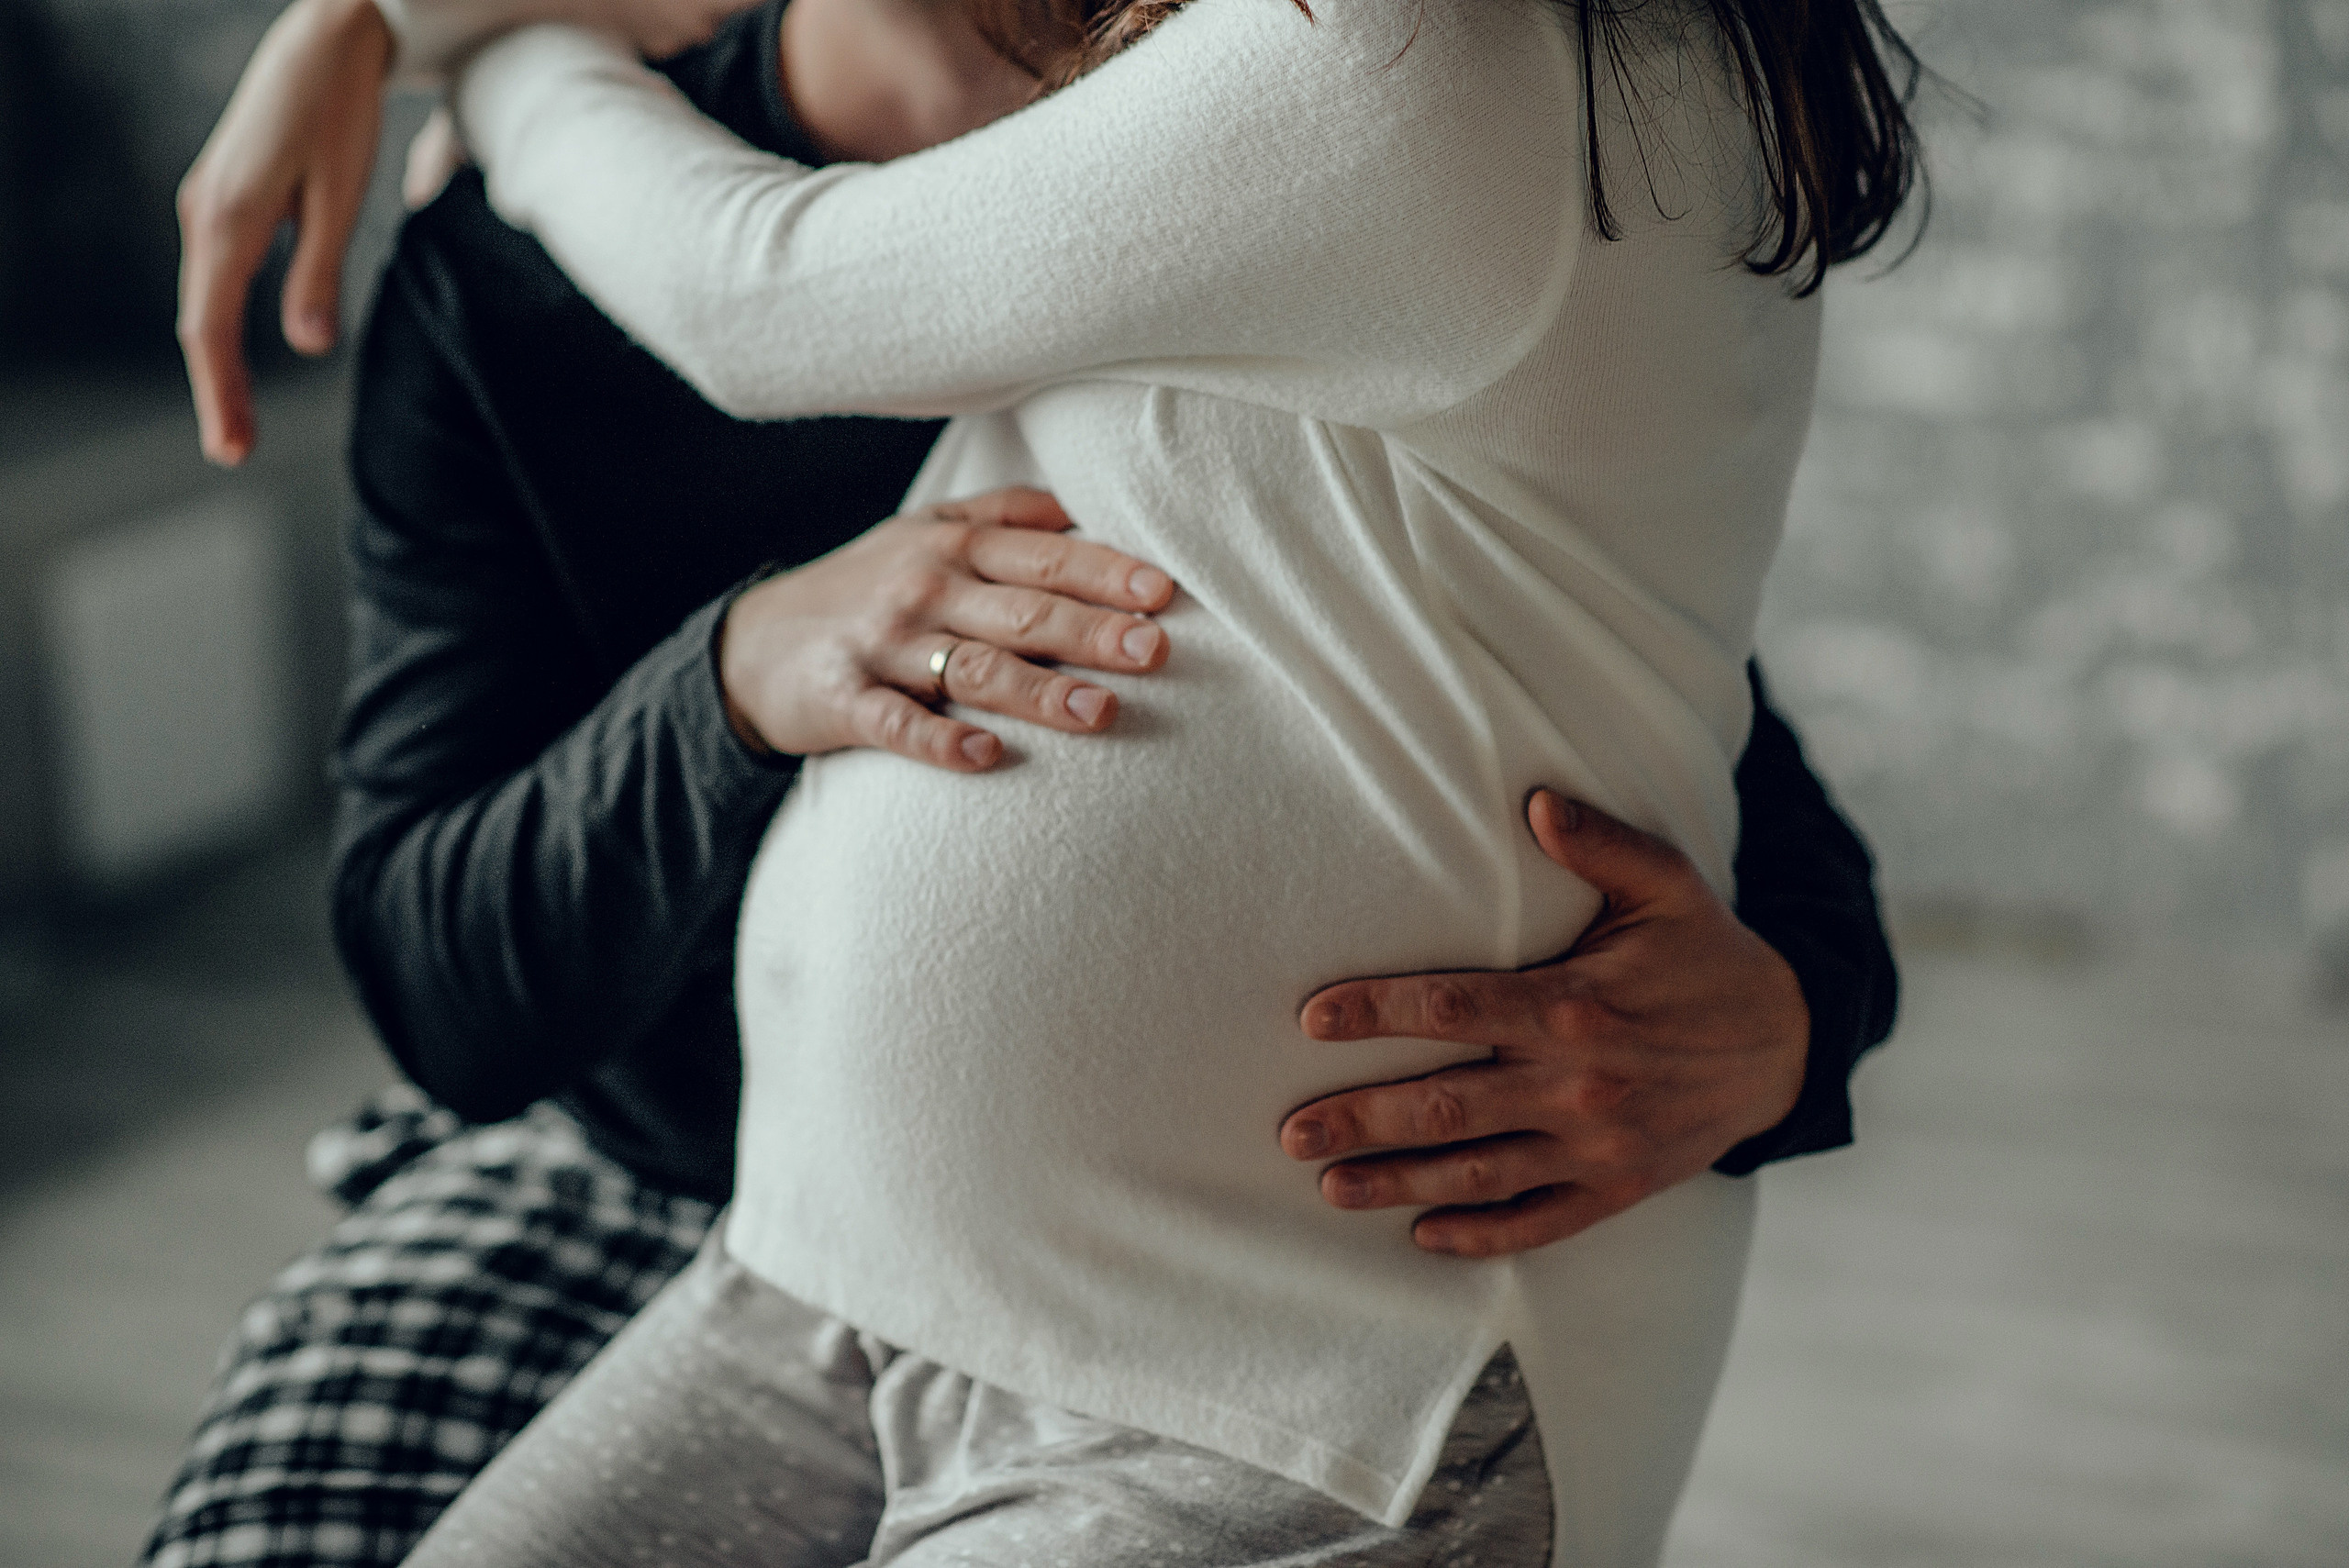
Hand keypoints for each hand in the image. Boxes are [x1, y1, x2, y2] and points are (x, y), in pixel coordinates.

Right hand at [177, 0, 393, 464]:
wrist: (328, 40)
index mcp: (228, 219)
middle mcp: (204, 214)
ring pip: (203, 298)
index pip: (210, 328)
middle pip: (198, 321)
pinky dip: (221, 321)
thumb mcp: (340, 196)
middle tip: (232, 452)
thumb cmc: (340, 113)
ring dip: (218, 361)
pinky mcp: (224, 197)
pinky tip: (235, 355)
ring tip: (235, 420)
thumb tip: (306, 345)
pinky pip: (214, 274)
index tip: (231, 449)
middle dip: (216, 390)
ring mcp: (207, 204)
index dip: (220, 393)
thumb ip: (319, 271)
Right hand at [720, 487, 1176, 771]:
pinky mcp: (846, 700)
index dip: (1104, 572)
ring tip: (1101, 712)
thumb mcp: (925, 527)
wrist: (753, 642)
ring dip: (1039, 691)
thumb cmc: (867, 585)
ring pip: (973, 668)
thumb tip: (1079, 509)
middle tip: (1155, 650)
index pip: (1043, 557)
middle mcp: (925, 588)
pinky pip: (897, 724)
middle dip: (1090, 629)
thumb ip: (1003, 513)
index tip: (1162, 592)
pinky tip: (986, 756)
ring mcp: (885, 645)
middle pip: (1021, 610)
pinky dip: (939, 741)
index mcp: (954, 545)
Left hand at [1280, 790, 1808, 1257]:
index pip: (1457, 1008)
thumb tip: (1534, 802)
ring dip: (1399, 1183)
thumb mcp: (1668, 883)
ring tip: (1330, 1186)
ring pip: (1479, 1172)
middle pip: (1449, 1106)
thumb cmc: (1708, 953)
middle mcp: (1580, 1083)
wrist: (1786, 1045)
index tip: (1314, 1020)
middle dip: (1363, 1119)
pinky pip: (1539, 1220)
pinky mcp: (1617, 1187)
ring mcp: (1598, 1144)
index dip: (1380, 1012)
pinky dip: (1481, 1233)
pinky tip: (1424, 1235)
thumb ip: (1599, 844)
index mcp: (1576, 1004)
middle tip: (1291, 1131)